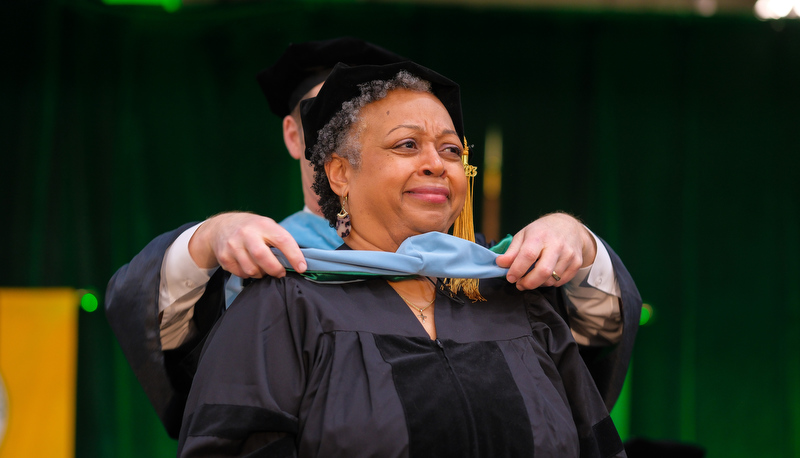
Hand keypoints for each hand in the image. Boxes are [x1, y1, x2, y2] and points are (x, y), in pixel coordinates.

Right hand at [188, 212, 306, 277]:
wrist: (221, 226)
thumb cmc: (252, 229)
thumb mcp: (267, 226)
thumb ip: (280, 240)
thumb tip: (298, 263)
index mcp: (263, 224)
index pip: (282, 240)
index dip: (294, 256)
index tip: (302, 268)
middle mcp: (246, 233)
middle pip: (262, 257)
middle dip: (275, 270)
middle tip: (281, 273)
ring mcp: (233, 245)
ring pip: (252, 269)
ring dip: (261, 274)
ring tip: (264, 268)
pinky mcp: (224, 257)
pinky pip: (241, 274)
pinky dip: (249, 274)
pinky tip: (250, 266)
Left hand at [495, 213, 595, 290]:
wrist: (569, 226)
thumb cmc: (542, 231)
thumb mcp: (524, 235)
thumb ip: (511, 251)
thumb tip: (500, 264)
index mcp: (540, 235)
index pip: (528, 255)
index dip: (517, 269)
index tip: (510, 277)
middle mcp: (557, 244)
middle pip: (543, 271)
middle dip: (528, 283)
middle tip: (519, 284)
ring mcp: (569, 254)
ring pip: (551, 279)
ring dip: (538, 283)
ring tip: (531, 278)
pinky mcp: (576, 263)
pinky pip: (561, 281)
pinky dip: (549, 282)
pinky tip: (545, 275)